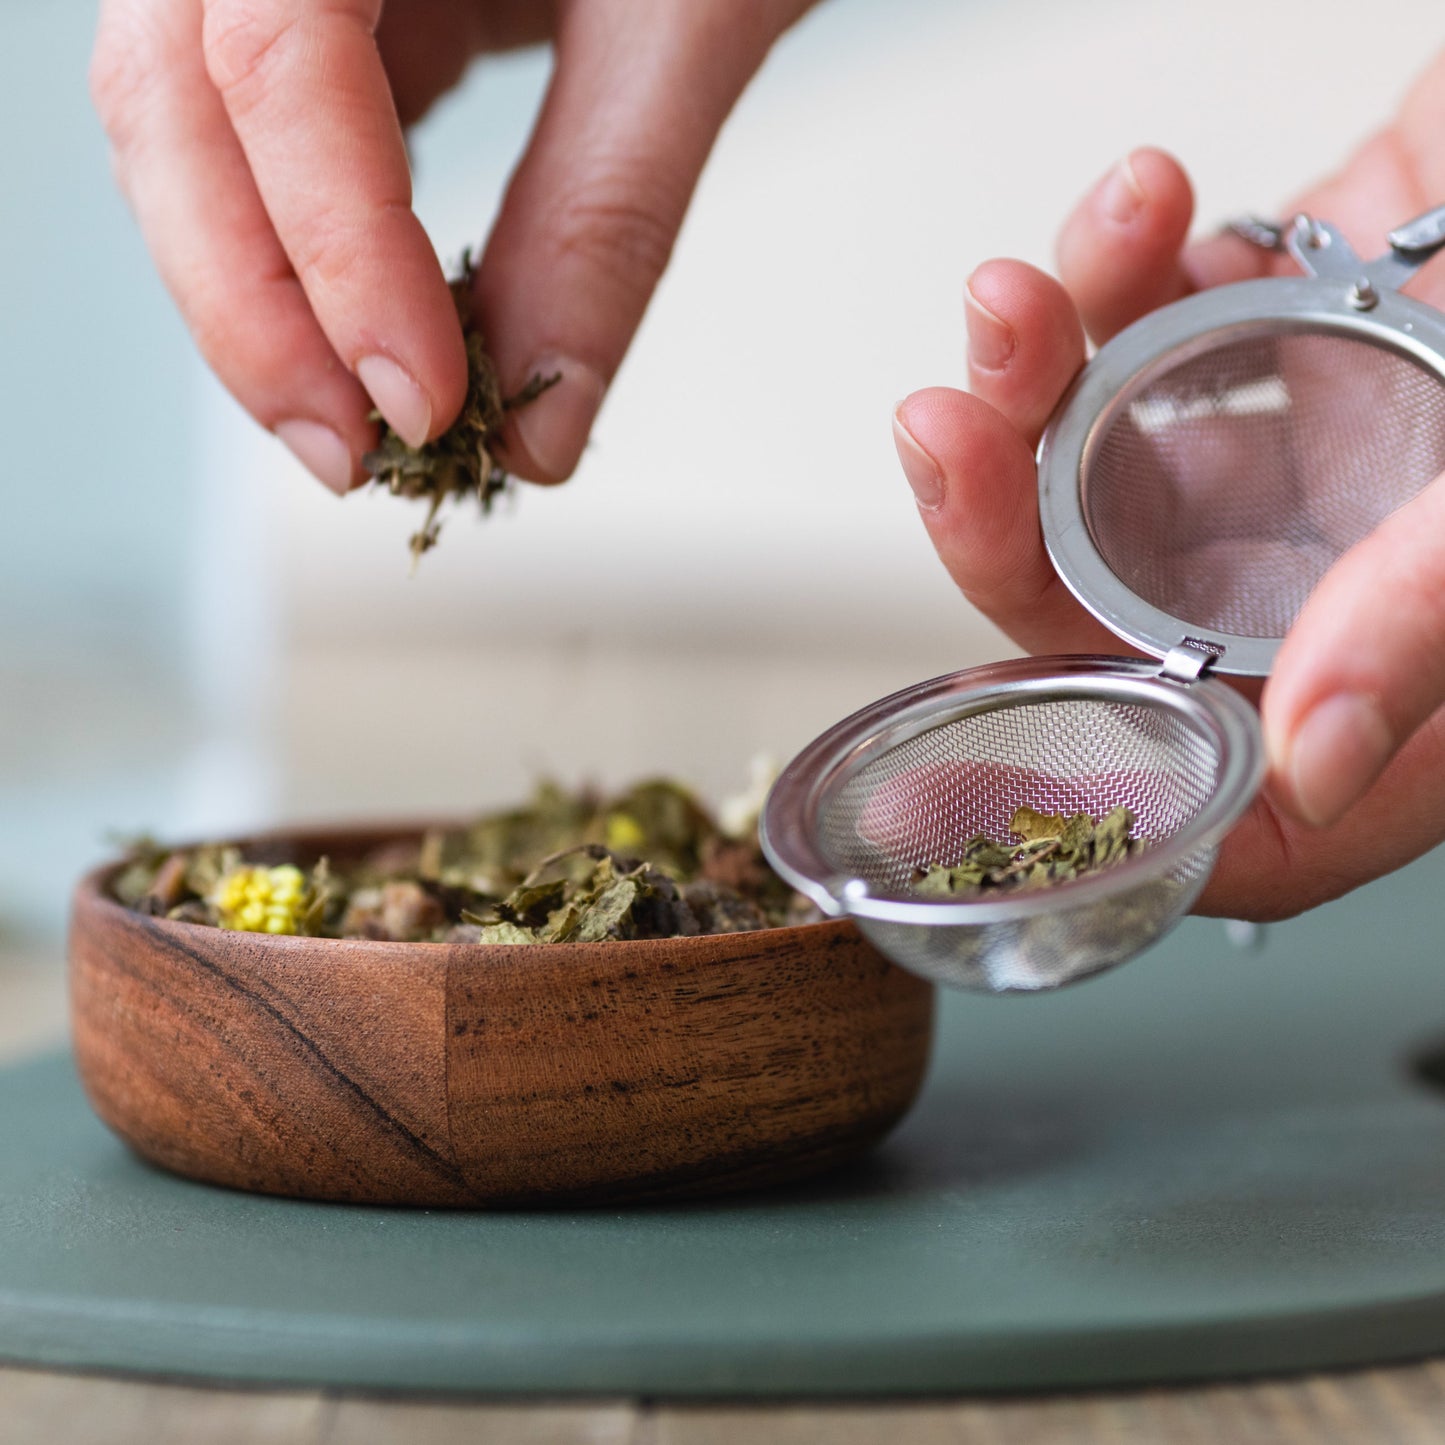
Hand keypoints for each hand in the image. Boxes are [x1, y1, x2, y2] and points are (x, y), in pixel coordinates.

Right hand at [91, 0, 810, 493]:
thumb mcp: (688, 18)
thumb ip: (608, 212)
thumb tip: (540, 428)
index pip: (272, 53)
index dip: (334, 248)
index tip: (424, 402)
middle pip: (175, 103)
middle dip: (255, 310)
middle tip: (355, 459)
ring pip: (192, 139)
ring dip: (266, 307)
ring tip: (363, 430)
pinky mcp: (330, 20)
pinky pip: (267, 150)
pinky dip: (313, 267)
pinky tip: (379, 346)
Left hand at [892, 51, 1444, 921]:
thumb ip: (1422, 623)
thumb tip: (1310, 770)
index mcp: (1400, 676)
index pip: (1223, 789)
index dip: (1090, 797)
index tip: (949, 773)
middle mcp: (1330, 579)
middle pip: (1102, 604)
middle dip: (996, 517)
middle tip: (949, 433)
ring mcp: (1299, 453)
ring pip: (1098, 454)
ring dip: (1028, 373)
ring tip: (1016, 297)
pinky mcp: (1282, 324)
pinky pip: (1152, 317)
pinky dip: (1118, 261)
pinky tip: (1143, 207)